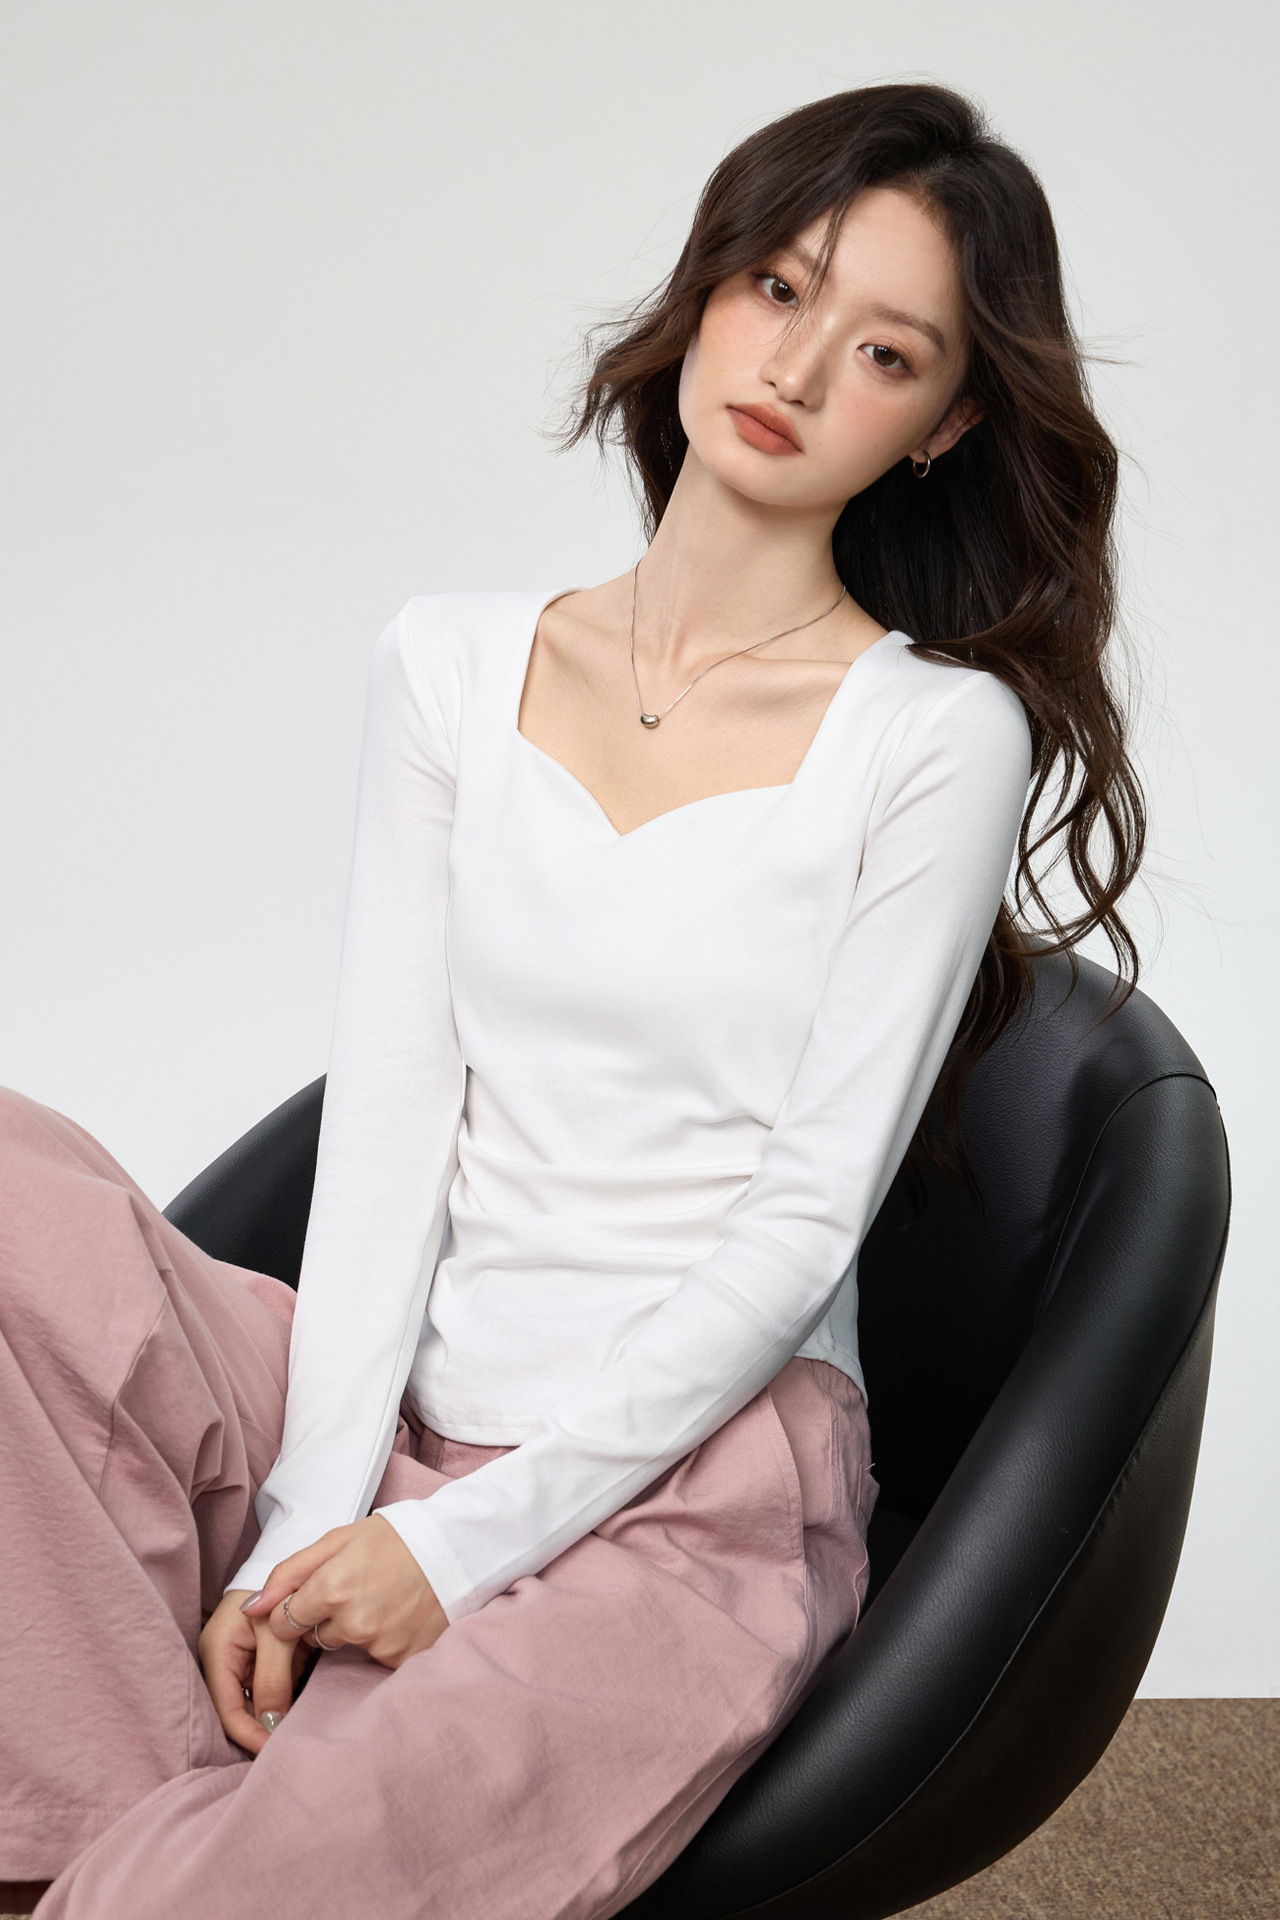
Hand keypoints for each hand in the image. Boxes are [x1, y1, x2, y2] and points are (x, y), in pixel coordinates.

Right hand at [198, 1588, 312, 1755]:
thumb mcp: (275, 1633)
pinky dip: (284, 1701)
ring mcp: (243, 1662)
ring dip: (274, 1718)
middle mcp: (224, 1661)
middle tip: (285, 1751)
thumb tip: (274, 1725)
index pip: (227, 1708)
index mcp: (217, 1652)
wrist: (295, 1568)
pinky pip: (271, 1689)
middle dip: (261, 1730)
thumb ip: (273, 1677)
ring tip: (293, 1738)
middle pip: (239, 1710)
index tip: (272, 1751)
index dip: (249, 1733)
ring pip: (257, 1703)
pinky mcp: (263, 1660)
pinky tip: (298, 1713)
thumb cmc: (279, 1592)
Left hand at [240, 1515, 447, 1680]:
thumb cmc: (392, 1540)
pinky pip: (373, 1656)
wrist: (453, 1549)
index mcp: (331, 1587)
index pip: (283, 1623)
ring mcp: (378, 1643)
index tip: (317, 1595)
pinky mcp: (400, 1658)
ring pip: (345, 1646)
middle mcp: (352, 1621)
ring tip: (382, 1599)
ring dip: (355, 1629)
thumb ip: (288, 1573)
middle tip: (358, 1590)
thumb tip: (250, 1609)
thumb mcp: (337, 1541)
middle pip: (314, 1637)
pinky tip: (398, 1615)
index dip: (297, 1609)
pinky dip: (382, 1640)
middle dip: (326, 1618)